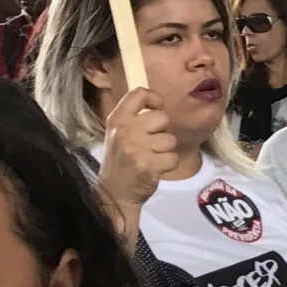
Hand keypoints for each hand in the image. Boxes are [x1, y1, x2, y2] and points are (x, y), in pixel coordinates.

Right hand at [95, 88, 176, 225]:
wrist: (114, 193)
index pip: (138, 94)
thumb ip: (134, 117)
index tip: (157, 107)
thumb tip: (158, 102)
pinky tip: (155, 169)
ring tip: (150, 158)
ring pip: (170, 139)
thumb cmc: (121, 160)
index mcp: (117, 120)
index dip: (154, 98)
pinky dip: (168, 164)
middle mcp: (125, 131)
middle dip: (162, 131)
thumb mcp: (118, 133)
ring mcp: (136, 148)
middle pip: (162, 117)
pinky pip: (173, 157)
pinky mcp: (148, 165)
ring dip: (165, 150)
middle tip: (150, 144)